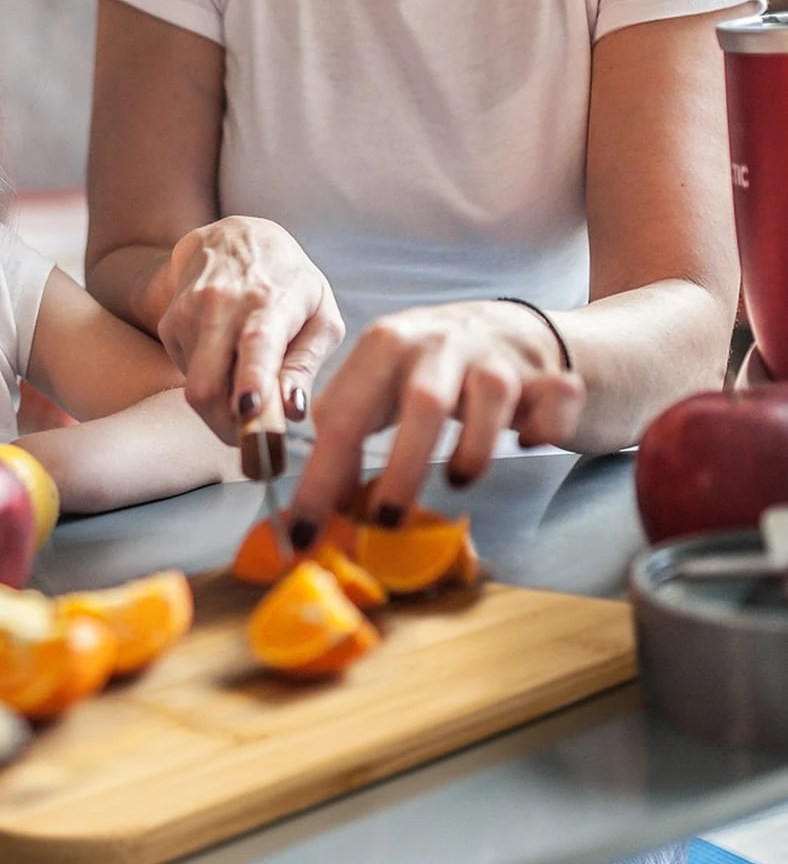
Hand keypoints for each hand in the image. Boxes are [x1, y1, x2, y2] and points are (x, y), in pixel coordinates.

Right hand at [157, 217, 343, 443]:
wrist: (234, 237)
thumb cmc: (289, 282)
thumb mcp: (319, 315)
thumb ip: (306, 365)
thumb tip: (292, 412)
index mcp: (269, 301)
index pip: (257, 343)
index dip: (252, 380)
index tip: (251, 412)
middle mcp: (222, 305)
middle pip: (207, 385)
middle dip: (229, 428)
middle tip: (255, 440)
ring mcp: (189, 313)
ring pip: (194, 389)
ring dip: (221, 409)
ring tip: (247, 392)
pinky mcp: (169, 323)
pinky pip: (186, 375)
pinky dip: (209, 382)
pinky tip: (225, 359)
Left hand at [286, 300, 584, 541]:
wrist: (520, 331)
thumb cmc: (436, 365)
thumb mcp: (382, 381)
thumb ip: (350, 425)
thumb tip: (325, 497)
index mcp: (385, 345)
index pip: (343, 414)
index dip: (321, 477)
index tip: (307, 531)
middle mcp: (439, 342)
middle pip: (422, 403)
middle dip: (402, 469)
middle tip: (388, 520)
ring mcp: (497, 355)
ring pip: (491, 397)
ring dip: (475, 450)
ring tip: (460, 479)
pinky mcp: (549, 372)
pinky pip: (555, 403)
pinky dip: (544, 430)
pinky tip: (527, 441)